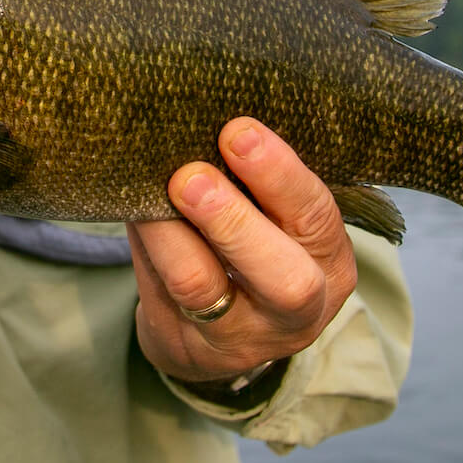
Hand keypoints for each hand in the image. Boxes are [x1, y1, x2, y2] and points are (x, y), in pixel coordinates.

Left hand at [128, 117, 357, 387]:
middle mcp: (297, 309)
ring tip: (149, 192)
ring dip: (169, 231)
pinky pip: (157, 291)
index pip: (316, 216)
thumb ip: (255, 181)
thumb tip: (202, 116)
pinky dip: (144, 243)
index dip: (279, 174)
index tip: (238, 131)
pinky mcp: (185, 346)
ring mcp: (239, 337)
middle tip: (190, 177)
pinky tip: (133, 208)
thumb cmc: (254, 249)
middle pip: (282, 276)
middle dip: (233, 219)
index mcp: (329, 262)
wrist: (221, 339)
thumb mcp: (279, 221)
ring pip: (201, 285)